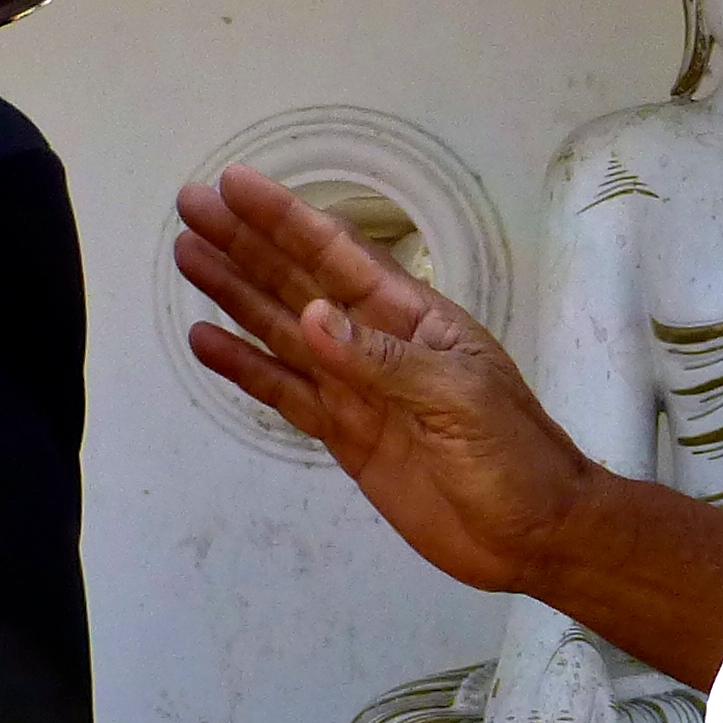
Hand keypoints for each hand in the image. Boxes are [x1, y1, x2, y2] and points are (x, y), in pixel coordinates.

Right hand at [173, 167, 600, 595]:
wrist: (534, 537)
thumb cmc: (515, 458)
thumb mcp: (460, 401)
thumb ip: (385, 361)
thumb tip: (311, 316)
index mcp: (413, 319)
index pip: (338, 257)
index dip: (286, 220)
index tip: (234, 185)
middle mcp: (376, 343)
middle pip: (298, 283)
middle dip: (246, 244)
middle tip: (190, 205)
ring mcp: (357, 389)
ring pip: (282, 331)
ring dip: (235, 294)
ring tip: (187, 255)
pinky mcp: (344, 435)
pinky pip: (285, 393)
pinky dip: (245, 367)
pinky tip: (206, 341)